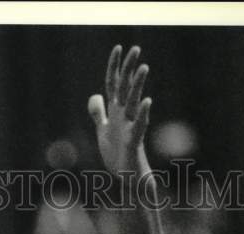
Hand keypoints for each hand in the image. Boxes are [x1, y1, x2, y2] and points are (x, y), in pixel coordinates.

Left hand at [88, 44, 150, 175]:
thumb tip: (95, 96)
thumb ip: (99, 113)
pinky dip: (143, 114)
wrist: (126, 176)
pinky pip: (140, 126)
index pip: (114, 84)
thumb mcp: (104, 130)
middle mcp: (124, 116)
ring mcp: (130, 127)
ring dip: (138, 85)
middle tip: (136, 48)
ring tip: (143, 68)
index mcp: (116, 112)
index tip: (118, 47)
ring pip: (134, 103)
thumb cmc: (117, 153)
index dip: (115, 66)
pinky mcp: (134, 142)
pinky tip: (147, 102)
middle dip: (129, 68)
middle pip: (126, 88)